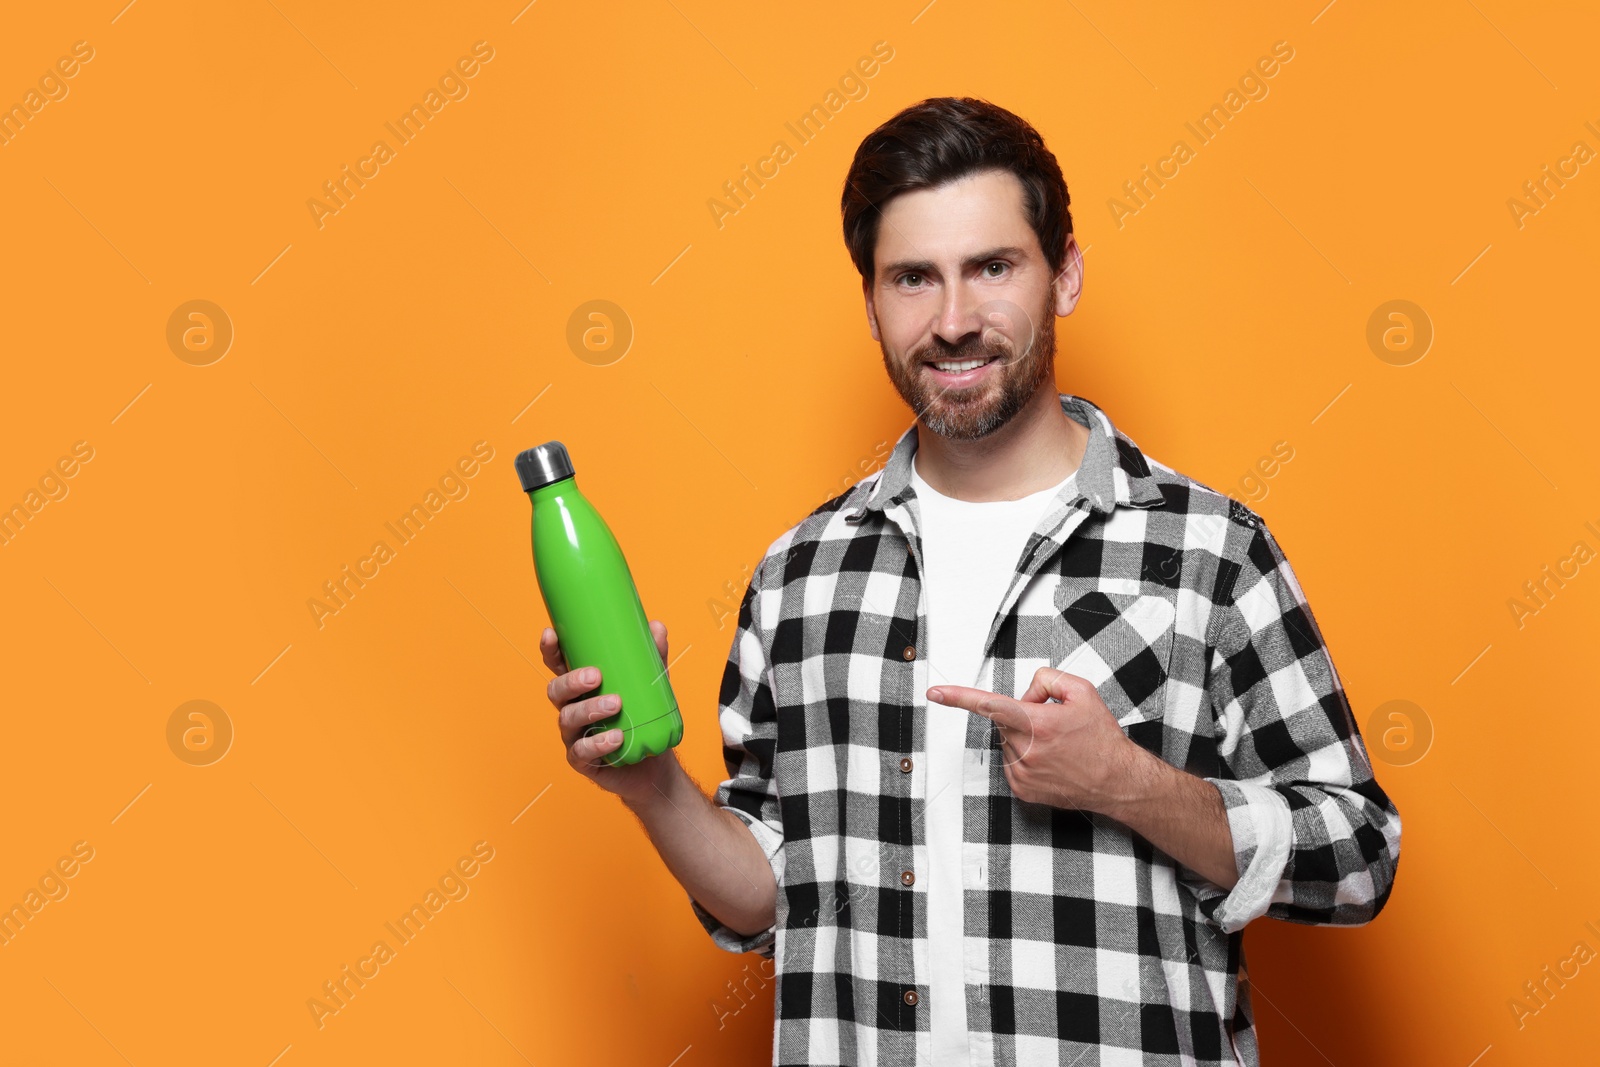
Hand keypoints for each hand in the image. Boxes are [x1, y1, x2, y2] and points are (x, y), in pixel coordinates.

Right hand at [540, 620, 677, 806]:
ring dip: (589, 709)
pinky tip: (616, 738)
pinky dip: (597, 744)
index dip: (550, 650)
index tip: (551, 634)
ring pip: (568, 719)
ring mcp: (574, 735)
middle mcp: (571, 707)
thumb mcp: (650, 683)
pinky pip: (581, 752)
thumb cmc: (643, 716)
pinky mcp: (583, 760)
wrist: (653, 762)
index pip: (557, 665)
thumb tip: (657, 627)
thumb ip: (653, 656)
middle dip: (571, 681)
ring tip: (616, 704)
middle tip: (595, 676)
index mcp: (580, 686)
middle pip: (556, 690)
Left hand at [926, 667, 1149, 814]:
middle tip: (1053, 723)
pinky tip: (1051, 761)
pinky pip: (1013, 762)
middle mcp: (1025, 749)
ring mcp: (1021, 772)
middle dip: (1022, 714)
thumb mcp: (1082, 692)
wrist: (1116, 780)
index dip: (958, 697)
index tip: (935, 692)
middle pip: (1004, 720)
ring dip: (1025, 738)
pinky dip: (1027, 757)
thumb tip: (1025, 694)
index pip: (989, 704)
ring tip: (1057, 746)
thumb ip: (1047, 679)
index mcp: (1036, 722)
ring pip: (1008, 742)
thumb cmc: (1100, 737)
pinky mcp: (1022, 789)